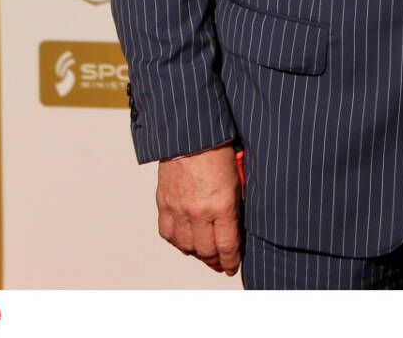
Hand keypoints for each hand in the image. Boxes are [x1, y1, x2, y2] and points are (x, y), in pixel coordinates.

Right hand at [155, 144, 241, 275]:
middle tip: (220, 264)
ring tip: (204, 255)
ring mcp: (179, 208)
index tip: (233, 267)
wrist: (190, 135)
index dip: (231, 261)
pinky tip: (185, 242)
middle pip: (206, 251)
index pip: (227, 246)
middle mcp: (199, 211)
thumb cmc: (218, 151)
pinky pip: (168, 233)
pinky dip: (177, 242)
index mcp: (222, 204)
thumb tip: (237, 227)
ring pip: (186, 246)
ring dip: (196, 254)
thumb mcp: (238, 179)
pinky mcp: (164, 203)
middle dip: (215, 261)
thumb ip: (236, 205)